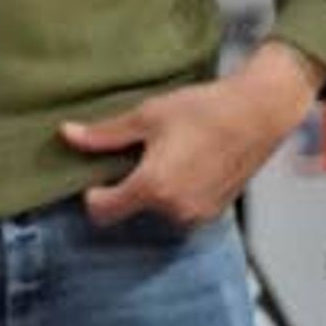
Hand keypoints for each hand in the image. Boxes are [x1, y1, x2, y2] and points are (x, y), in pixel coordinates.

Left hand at [62, 46, 320, 226]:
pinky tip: (189, 164)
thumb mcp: (147, 116)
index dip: (93, 194)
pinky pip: (182, 210)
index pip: (102, 212)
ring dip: (155, 192)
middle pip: (130, 210)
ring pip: (157, 211)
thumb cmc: (204, 110)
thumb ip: (105, 135)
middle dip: (128, 188)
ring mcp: (198, 215)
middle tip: (141, 154)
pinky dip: (178, 194)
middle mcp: (175, 210)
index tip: (99, 175)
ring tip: (170, 156)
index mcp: (152, 187)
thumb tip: (67, 135)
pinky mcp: (215, 213)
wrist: (258, 112)